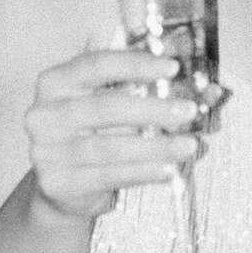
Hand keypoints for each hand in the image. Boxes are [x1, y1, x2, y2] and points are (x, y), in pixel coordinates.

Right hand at [25, 43, 224, 221]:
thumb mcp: (115, 108)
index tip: (174, 66)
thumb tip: (208, 88)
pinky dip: (143, 173)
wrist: (63, 188)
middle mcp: (43, 114)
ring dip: (155, 146)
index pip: (95, 65)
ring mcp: (45, 151)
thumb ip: (149, 92)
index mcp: (55, 82)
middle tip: (189, 110)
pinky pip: (108, 176)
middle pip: (105, 107)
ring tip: (189, 146)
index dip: (136, 64)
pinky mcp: (57, 183)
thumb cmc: (95, 137)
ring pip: (108, 147)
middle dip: (152, 108)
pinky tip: (169, 170)